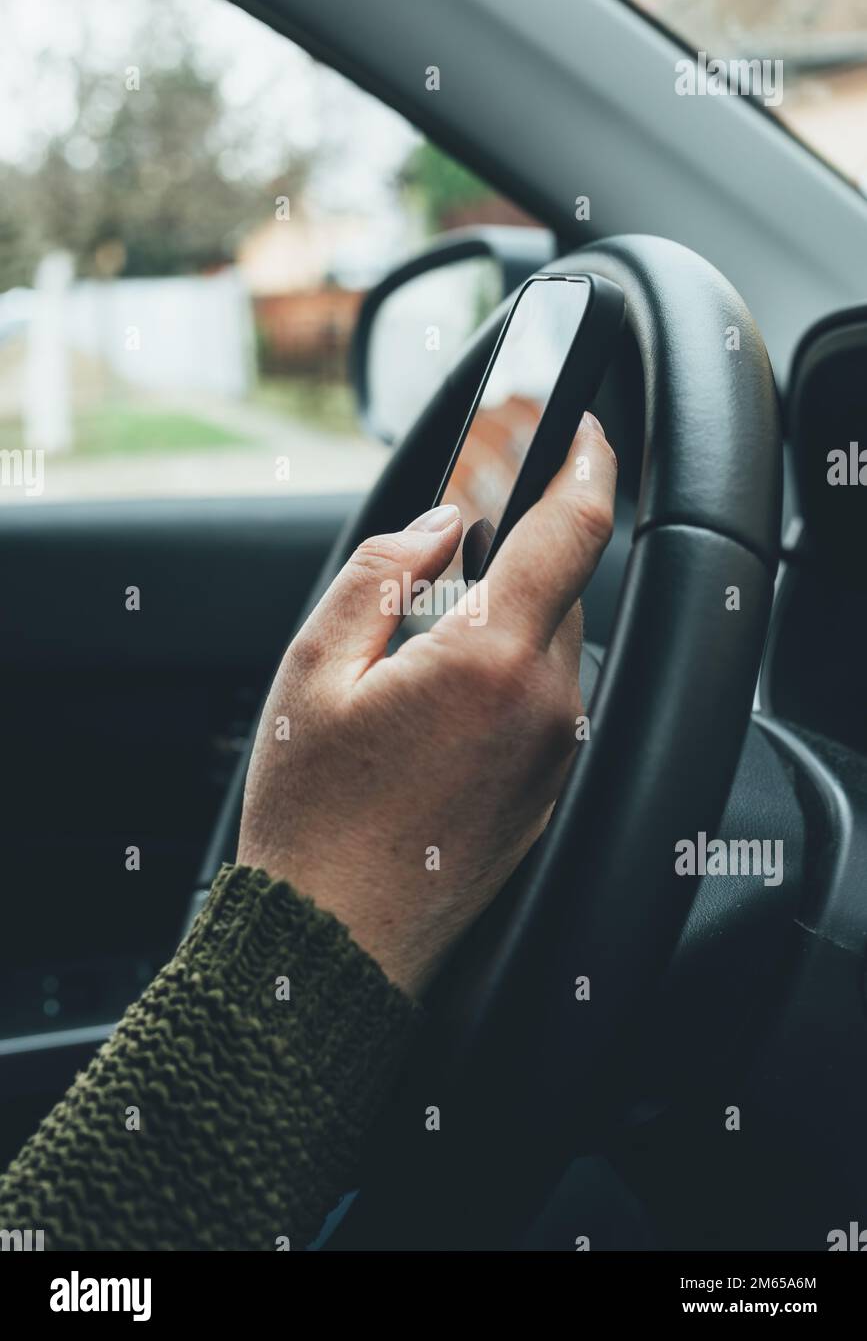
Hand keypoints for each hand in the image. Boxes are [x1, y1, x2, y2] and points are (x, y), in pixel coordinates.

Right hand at [238, 414, 616, 996]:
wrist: (337, 941)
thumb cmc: (313, 814)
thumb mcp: (315, 670)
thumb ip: (384, 574)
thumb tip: (439, 526)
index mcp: (488, 660)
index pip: (574, 530)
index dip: (586, 464)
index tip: (582, 431)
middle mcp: (545, 705)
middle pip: (561, 589)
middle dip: (515, 556)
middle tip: (449, 555)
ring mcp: (555, 754)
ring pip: (554, 646)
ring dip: (506, 622)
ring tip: (422, 655)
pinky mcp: (550, 792)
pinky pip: (547, 702)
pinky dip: (509, 677)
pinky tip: (440, 709)